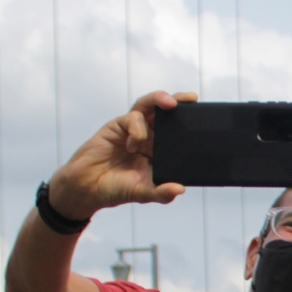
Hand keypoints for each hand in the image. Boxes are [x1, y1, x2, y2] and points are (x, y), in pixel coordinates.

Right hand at [45, 89, 196, 219]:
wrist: (87, 189)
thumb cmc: (117, 188)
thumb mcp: (143, 193)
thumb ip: (161, 193)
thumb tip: (180, 189)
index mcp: (159, 150)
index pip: (177, 131)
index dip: (189, 122)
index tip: (204, 117)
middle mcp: (148, 136)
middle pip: (165, 112)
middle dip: (179, 101)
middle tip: (192, 98)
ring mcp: (132, 129)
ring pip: (148, 106)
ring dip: (159, 100)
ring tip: (170, 103)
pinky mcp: (116, 126)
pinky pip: (132, 118)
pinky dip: (137, 129)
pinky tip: (132, 146)